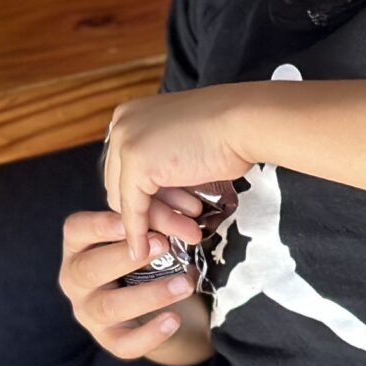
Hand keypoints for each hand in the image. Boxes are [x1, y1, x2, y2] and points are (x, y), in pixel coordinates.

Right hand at [59, 209, 208, 363]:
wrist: (154, 306)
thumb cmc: (143, 261)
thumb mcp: (138, 239)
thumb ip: (148, 228)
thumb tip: (177, 222)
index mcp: (77, 247)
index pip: (76, 230)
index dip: (101, 225)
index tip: (131, 220)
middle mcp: (75, 280)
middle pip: (90, 269)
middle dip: (126, 257)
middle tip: (164, 244)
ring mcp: (88, 312)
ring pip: (110, 306)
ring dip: (149, 294)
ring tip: (184, 284)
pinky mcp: (108, 339)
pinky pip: (125, 343)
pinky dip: (150, 334)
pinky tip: (174, 320)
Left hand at [102, 86, 257, 265]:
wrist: (245, 123)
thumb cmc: (227, 132)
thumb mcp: (183, 148)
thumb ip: (162, 165)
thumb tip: (157, 197)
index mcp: (130, 116)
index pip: (125, 168)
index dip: (148, 195)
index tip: (172, 212)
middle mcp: (121, 125)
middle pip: (124, 184)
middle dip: (155, 211)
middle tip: (185, 227)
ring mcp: (126, 142)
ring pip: (128, 198)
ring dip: (159, 222)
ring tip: (190, 233)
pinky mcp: (136, 163)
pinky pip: (132, 207)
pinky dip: (137, 231)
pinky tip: (143, 249)